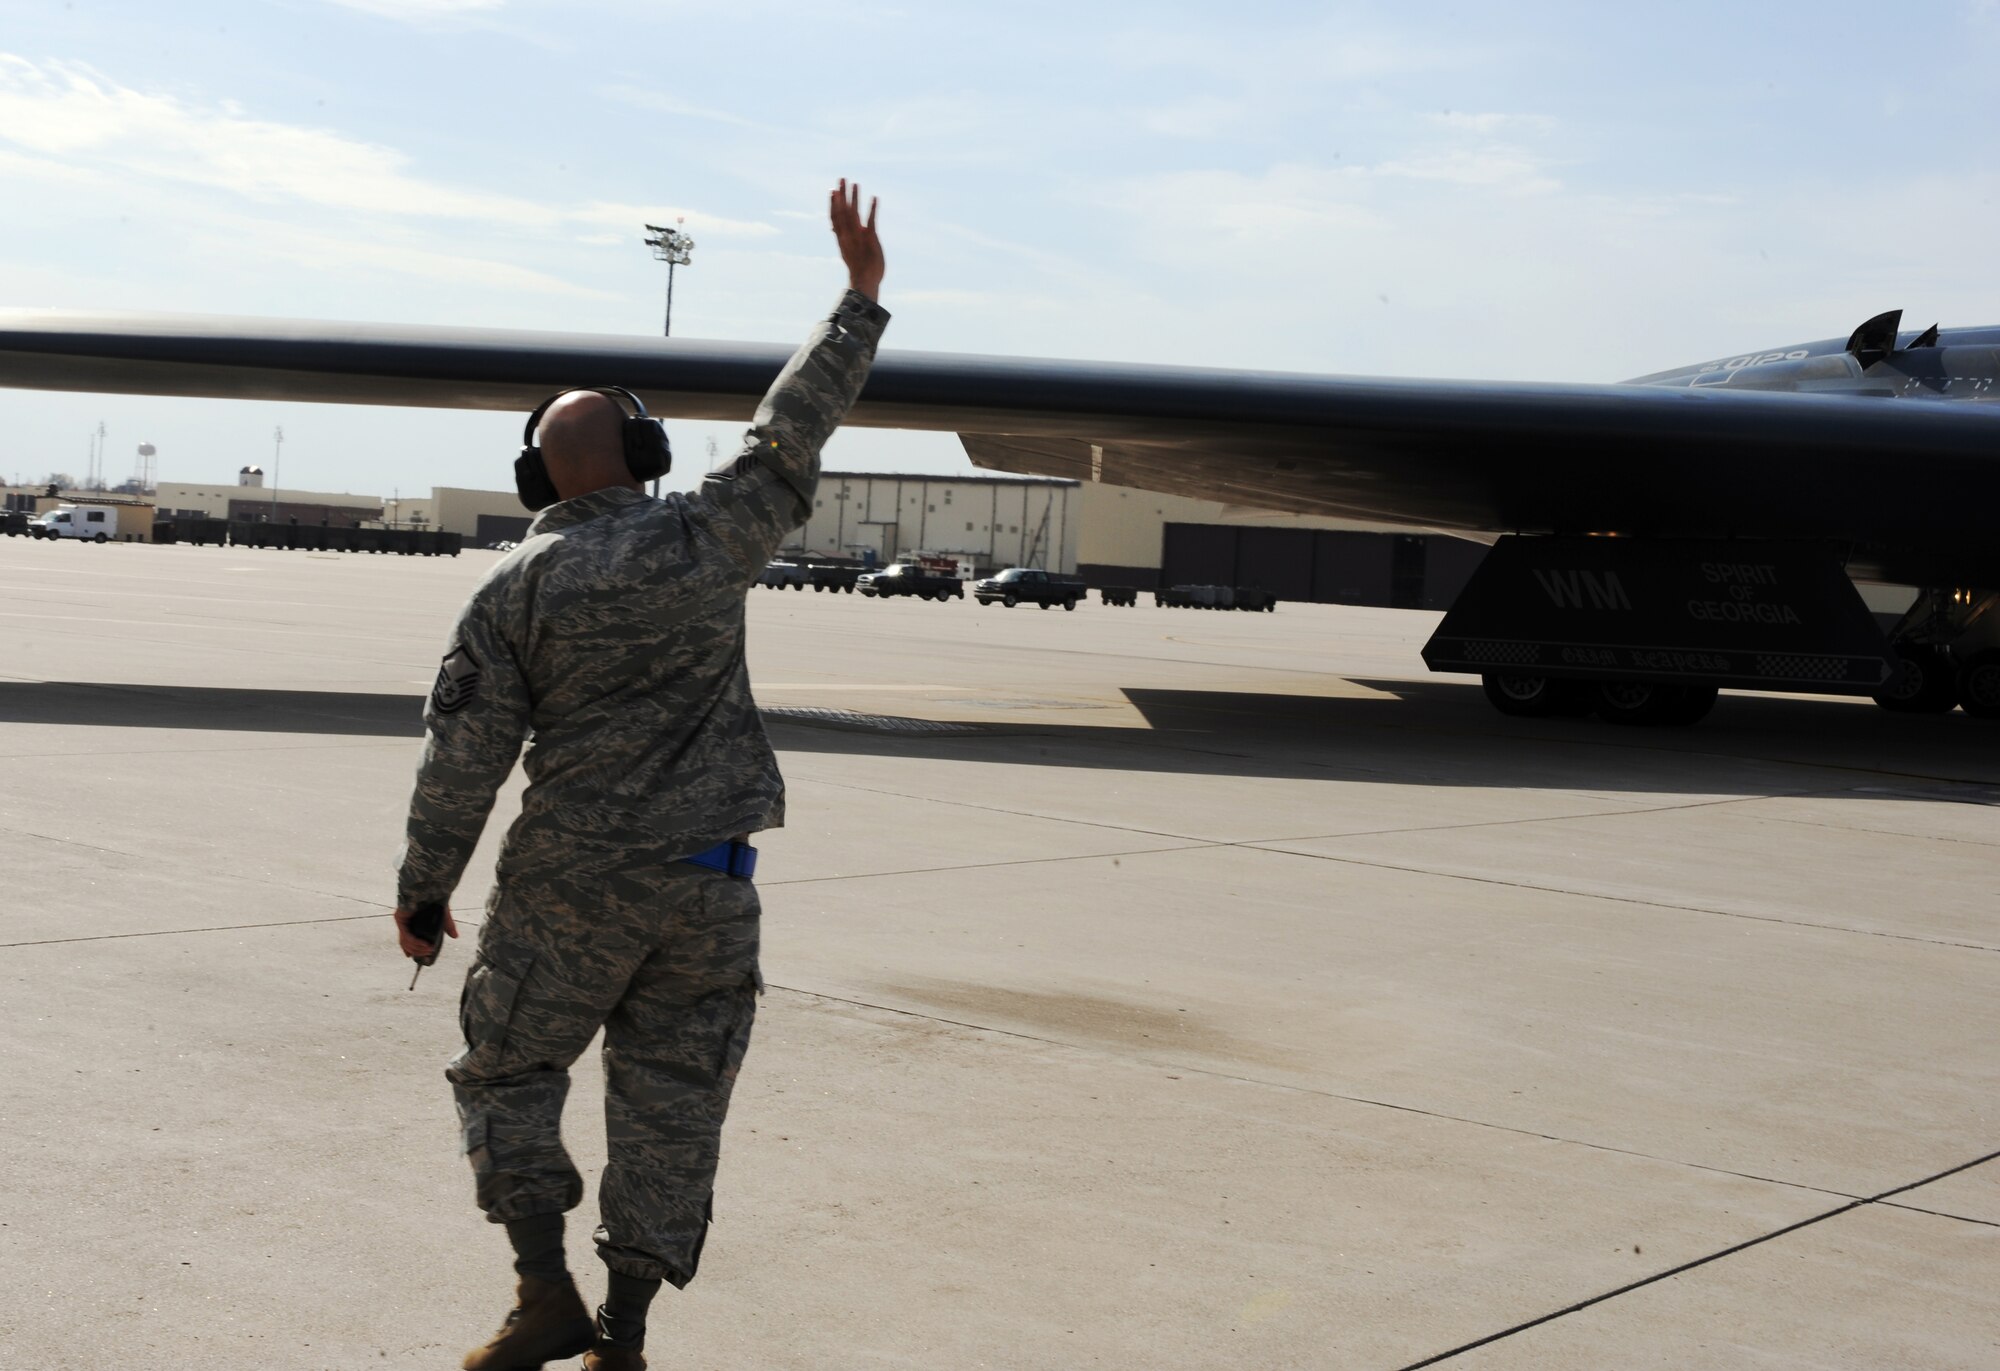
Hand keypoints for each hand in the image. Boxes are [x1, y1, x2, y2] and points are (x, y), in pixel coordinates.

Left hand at [394, 904, 458, 958]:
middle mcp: (405, 921)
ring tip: (429, 950)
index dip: (409, 949)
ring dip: (417, 948)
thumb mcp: (443, 915)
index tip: (412, 957)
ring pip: (405, 941)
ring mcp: (402, 920)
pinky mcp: (400, 918)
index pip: (407, 938)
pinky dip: (414, 942)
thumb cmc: (436, 898)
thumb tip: (456, 937)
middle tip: (428, 953)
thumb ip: (448, 926)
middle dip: (417, 951)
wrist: (431, 887)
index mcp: (412, 921)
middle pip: (406, 942)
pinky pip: (406, 935)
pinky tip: (424, 944)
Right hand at [830, 178, 882, 300]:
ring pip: (854, 214)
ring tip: (855, 183)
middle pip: (842, 212)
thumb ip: (841, 236)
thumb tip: (833, 226)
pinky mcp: (870, 239)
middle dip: (842, 195)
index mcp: (842, 239)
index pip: (835, 218)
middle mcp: (848, 236)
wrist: (865, 282)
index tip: (833, 192)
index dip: (833, 204)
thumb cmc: (858, 268)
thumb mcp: (846, 251)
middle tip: (842, 179)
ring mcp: (858, 237)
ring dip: (854, 198)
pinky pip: (870, 221)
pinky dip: (872, 209)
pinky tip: (874, 198)